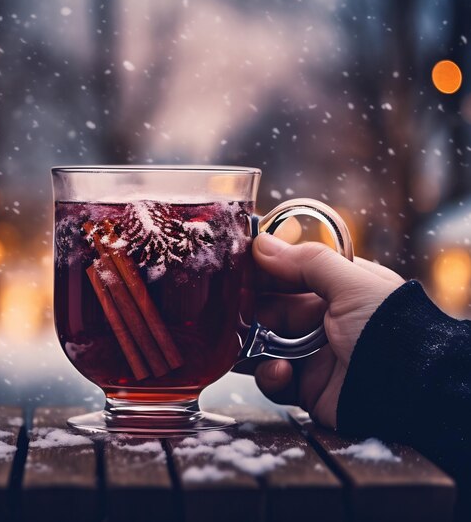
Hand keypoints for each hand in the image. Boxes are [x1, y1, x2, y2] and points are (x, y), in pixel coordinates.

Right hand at [244, 233, 403, 427]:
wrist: (413, 396)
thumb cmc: (391, 331)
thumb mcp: (352, 285)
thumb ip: (307, 262)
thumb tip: (261, 243)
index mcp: (337, 288)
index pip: (290, 273)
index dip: (262, 271)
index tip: (235, 269)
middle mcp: (323, 319)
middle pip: (271, 308)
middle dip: (248, 309)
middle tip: (226, 308)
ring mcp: (313, 355)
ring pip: (264, 344)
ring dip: (249, 344)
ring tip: (238, 342)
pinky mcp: (307, 388)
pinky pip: (274, 379)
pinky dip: (270, 376)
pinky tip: (280, 372)